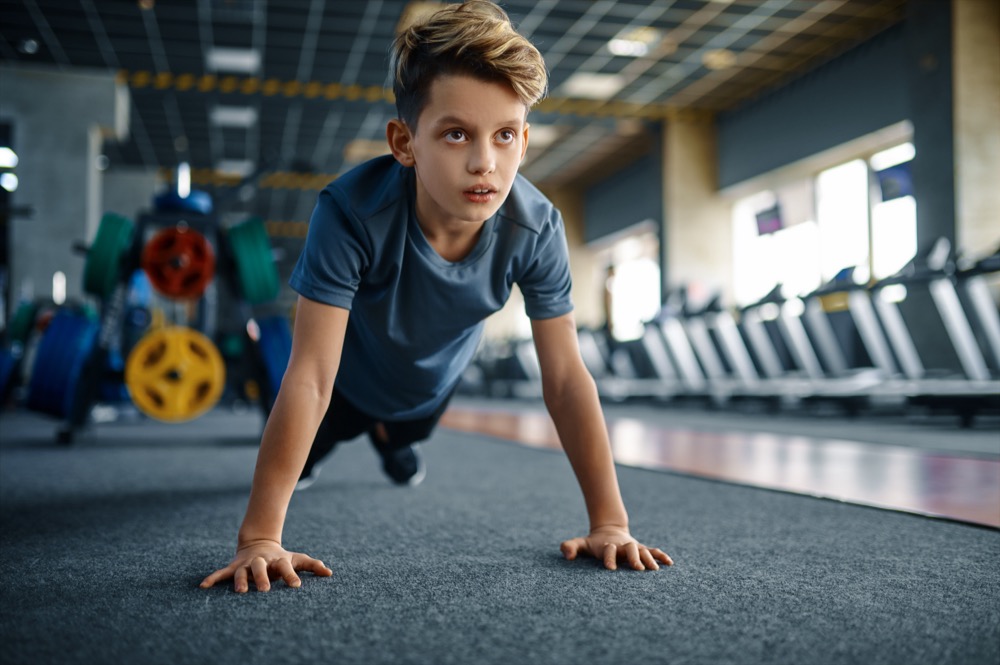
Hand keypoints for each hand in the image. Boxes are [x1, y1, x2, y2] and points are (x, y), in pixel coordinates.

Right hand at [199, 539, 332, 592]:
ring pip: (241, 572)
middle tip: (265, 591)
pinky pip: (222, 573)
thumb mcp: (297, 558)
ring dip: (240, 581)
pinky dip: (212, 578)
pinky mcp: (234, 567)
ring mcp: (246, 564)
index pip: (286, 567)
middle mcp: (261, 562)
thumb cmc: (282, 558)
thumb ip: (312, 565)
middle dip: (262, 578)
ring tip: (240, 592)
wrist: (259, 543)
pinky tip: (203, 587)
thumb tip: (330, 573)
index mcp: (278, 560)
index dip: (291, 576)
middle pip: (261, 568)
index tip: (296, 586)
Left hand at [560, 525, 672, 570]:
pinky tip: (670, 563)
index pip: (608, 550)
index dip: (609, 557)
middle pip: (630, 549)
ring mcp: (633, 547)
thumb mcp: (581, 543)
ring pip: (643, 551)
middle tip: (638, 569)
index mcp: (607, 546)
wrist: (609, 532)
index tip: (610, 569)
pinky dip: (661, 556)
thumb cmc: (593, 543)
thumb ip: (571, 547)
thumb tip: (567, 555)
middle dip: (633, 558)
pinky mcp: (642, 549)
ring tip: (655, 570)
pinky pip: (653, 551)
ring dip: (649, 559)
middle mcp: (622, 546)